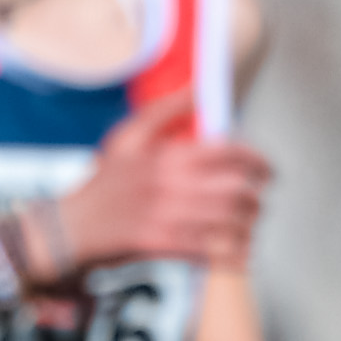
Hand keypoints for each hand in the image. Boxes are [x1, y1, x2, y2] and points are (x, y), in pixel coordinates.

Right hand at [53, 90, 272, 273]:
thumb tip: (197, 90)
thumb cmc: (105, 180)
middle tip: (260, 197)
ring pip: (231, 219)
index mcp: (168, 154)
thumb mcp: (128, 136)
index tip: (266, 169)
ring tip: (252, 220)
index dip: (258, 161)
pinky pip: (214, 249)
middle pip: (238, 188)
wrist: (74, 224)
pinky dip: (235, 250)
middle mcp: (173, 184)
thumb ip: (165, 111)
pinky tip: (242, 249)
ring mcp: (171, 216)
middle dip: (257, 194)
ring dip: (250, 221)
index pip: (231, 153)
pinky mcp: (167, 245)